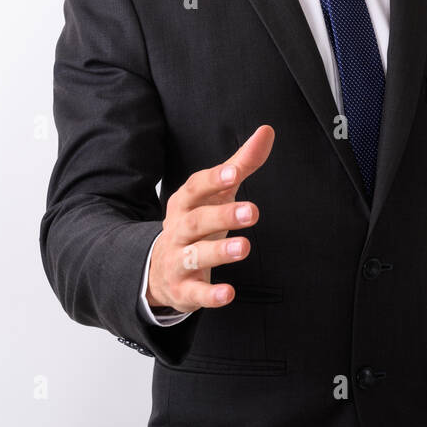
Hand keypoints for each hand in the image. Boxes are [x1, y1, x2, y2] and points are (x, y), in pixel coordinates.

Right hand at [146, 125, 274, 312]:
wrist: (159, 269)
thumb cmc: (196, 223)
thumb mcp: (216, 194)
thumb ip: (241, 164)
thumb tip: (267, 131)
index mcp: (185, 203)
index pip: (196, 187)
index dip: (214, 180)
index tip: (235, 172)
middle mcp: (178, 230)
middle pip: (196, 220)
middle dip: (222, 216)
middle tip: (252, 212)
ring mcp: (178, 260)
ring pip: (195, 255)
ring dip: (218, 252)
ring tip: (244, 248)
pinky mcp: (183, 290)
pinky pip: (196, 293)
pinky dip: (211, 294)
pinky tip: (229, 293)